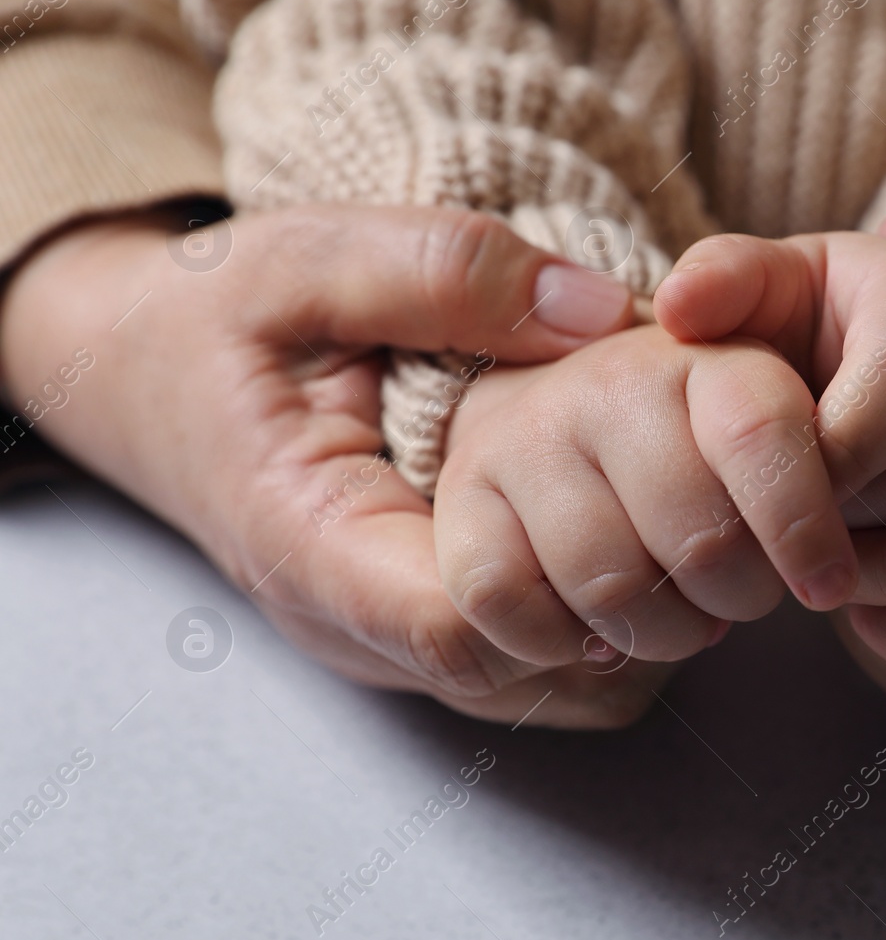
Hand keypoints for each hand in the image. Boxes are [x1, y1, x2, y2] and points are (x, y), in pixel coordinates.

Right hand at [0, 205, 665, 726]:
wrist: (139, 364)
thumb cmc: (214, 311)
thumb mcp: (310, 257)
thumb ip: (446, 273)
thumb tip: (602, 312)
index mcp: (314, 542)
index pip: (464, 627)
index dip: (576, 583)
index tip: (646, 500)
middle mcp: (350, 620)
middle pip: (521, 672)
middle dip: (623, 602)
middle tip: (693, 510)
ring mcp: (381, 635)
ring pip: (533, 682)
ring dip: (618, 612)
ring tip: (674, 519)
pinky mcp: (408, 621)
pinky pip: (519, 656)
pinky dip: (587, 606)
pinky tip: (627, 528)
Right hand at [433, 323, 856, 667]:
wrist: (553, 404)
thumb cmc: (698, 441)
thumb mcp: (782, 426)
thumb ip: (842, 486)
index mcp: (707, 353)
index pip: (762, 432)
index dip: (806, 525)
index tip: (830, 585)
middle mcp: (609, 382)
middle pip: (700, 540)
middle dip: (741, 597)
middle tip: (743, 594)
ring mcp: (526, 439)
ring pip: (614, 586)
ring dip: (663, 632)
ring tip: (679, 613)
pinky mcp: (464, 500)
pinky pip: (509, 605)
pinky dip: (563, 641)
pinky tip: (594, 626)